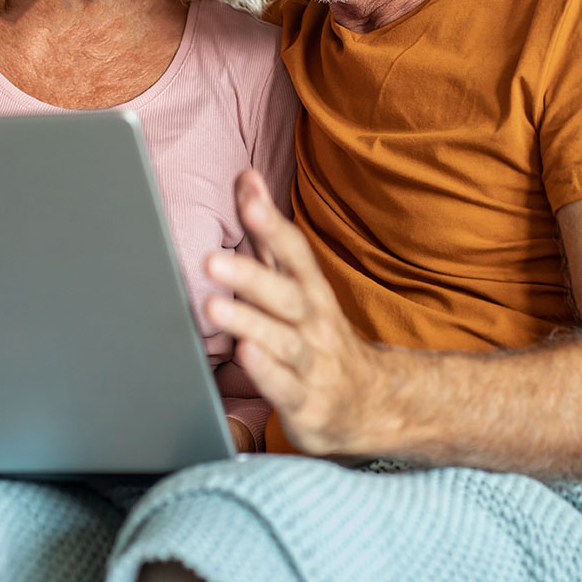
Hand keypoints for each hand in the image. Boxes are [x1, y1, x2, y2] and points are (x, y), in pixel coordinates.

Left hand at [206, 169, 381, 457]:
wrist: (371, 403)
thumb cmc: (318, 331)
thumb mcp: (297, 279)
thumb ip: (267, 232)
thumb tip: (247, 178)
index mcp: (311, 288)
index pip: (294, 251)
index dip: (271, 224)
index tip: (249, 197)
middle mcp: (315, 322)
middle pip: (285, 294)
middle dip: (250, 276)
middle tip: (210, 261)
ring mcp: (312, 363)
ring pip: (283, 340)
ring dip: (248, 323)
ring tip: (213, 308)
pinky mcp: (306, 402)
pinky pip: (285, 388)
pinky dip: (267, 372)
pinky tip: (245, 356)